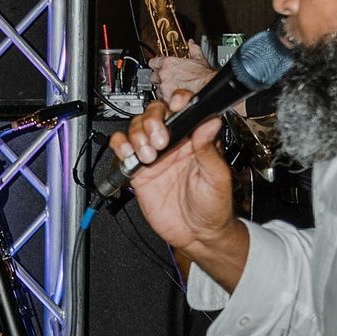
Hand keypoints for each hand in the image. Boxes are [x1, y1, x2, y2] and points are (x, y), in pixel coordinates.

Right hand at [111, 95, 236, 254]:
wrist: (197, 235)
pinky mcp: (138, 170)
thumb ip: (208, 150)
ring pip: (137, 127)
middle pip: (155, 112)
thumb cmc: (213, 207)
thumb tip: (209, 123)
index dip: (178, 100)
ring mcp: (155, 154)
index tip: (176, 105)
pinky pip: (122, 149)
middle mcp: (174, 143)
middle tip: (160, 140)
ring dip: (138, 135)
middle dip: (153, 120)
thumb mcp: (216, 178)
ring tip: (148, 155)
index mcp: (195, 139)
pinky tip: (130, 155)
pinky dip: (120, 146)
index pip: (185, 108)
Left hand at [148, 52, 216, 112]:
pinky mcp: (167, 99)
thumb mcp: (199, 59)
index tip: (158, 66)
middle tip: (166, 79)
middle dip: (158, 77)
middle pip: (153, 76)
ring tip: (172, 88)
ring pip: (156, 88)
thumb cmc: (204, 76)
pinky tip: (174, 96)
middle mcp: (164, 75)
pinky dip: (166, 98)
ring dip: (162, 88)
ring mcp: (164, 87)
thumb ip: (193, 49)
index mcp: (168, 63)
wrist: (208, 88)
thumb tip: (192, 44)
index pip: (152, 62)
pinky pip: (162, 99)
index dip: (155, 65)